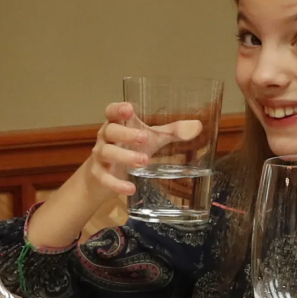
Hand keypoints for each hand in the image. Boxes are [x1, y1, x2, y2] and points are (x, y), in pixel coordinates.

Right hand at [23, 101, 197, 251]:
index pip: (111, 111)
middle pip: (110, 131)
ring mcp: (100, 156)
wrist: (104, 175)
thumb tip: (197, 126)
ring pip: (107, 152)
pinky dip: (116, 184)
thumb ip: (172, 132)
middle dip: (126, 134)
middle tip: (144, 138)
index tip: (129, 109)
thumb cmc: (130, 148)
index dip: (118, 109)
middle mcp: (105, 137)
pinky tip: (130, 188)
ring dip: (124, 156)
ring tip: (143, 161)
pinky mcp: (99, 175)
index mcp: (117, 124)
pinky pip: (105, 178)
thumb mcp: (151, 139)